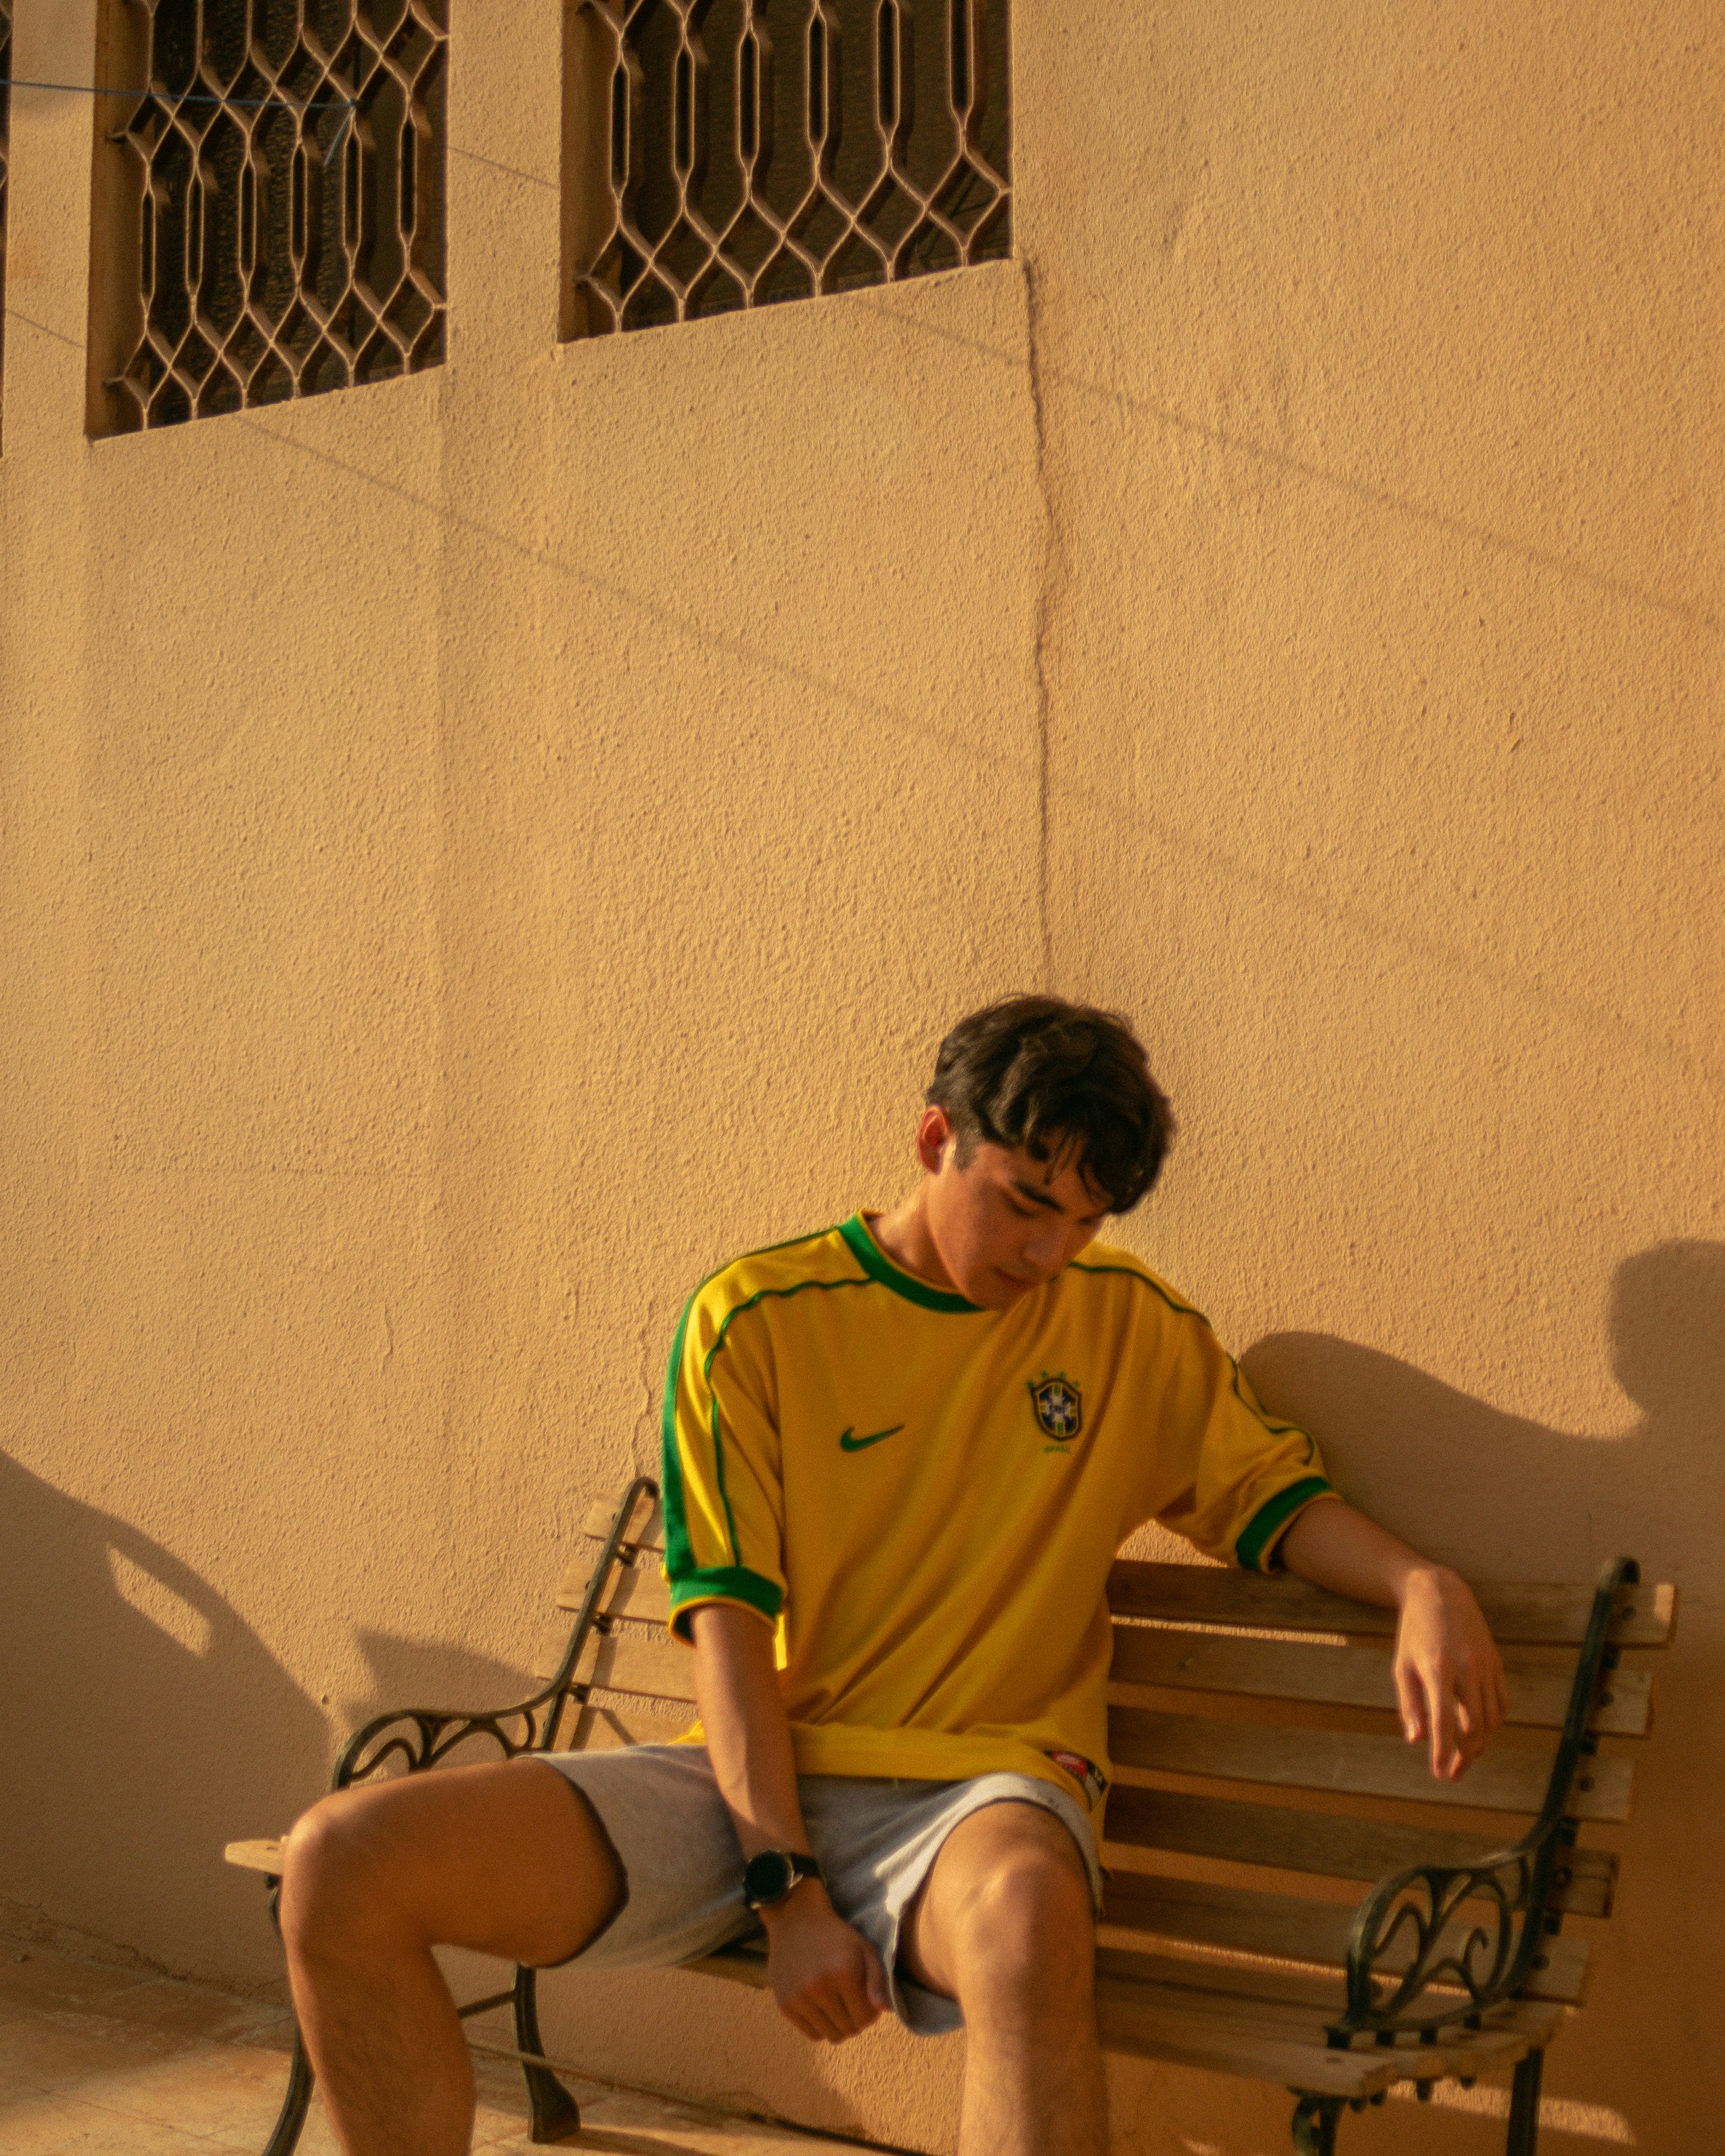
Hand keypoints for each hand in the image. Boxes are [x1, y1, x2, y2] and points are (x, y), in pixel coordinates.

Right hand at [761, 1880, 891, 2041]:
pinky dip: (821, 2026)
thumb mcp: (864, 1948)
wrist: (796, 1919)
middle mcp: (819, 1987)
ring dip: (839, 2025)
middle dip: (856, 2020)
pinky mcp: (785, 2004)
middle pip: (849, 2029)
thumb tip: (885, 2011)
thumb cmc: (836, 1935)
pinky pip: (812, 2034)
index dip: (871, 2013)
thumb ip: (878, 1980)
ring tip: (838, 2005)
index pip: (866, 2018)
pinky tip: (822, 2007)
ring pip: (831, 2035)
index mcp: (844, 1973)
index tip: (867, 2000)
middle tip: (852, 2003)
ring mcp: (799, 1997)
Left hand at [1393, 1566, 1508, 1779]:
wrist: (1440, 1593)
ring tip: (1465, 1758)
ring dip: (1481, 1744)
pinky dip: (1493, 1724)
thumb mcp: (1402, 1666)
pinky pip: (1502, 1703)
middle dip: (1465, 1757)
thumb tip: (1416, 1741)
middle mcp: (1467, 1667)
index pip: (1444, 1721)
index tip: (1440, 1775)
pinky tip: (1480, 1733)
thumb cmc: (1415, 1633)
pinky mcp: (1497, 1663)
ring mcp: (1486, 1665)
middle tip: (1453, 1774)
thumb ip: (1409, 1704)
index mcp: (1438, 1667)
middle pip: (1474, 1726)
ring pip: (1492, 1719)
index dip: (1443, 1752)